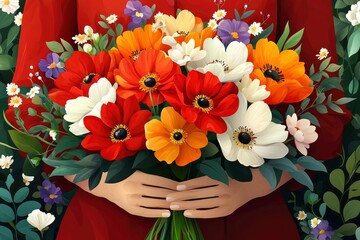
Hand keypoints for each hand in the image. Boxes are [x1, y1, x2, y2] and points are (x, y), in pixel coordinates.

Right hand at [66, 171, 177, 217]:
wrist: (102, 184)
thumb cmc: (122, 174)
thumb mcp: (135, 170)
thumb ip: (150, 175)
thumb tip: (170, 182)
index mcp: (138, 176)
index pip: (160, 181)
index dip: (173, 184)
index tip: (184, 186)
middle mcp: (135, 188)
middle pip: (160, 193)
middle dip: (174, 195)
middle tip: (186, 196)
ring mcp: (132, 200)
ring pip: (155, 203)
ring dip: (169, 204)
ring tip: (181, 204)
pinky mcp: (130, 208)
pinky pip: (147, 212)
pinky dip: (158, 213)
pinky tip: (168, 213)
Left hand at [166, 169, 292, 218]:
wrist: (252, 186)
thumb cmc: (232, 176)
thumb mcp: (221, 171)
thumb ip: (207, 174)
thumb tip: (186, 181)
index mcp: (221, 177)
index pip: (200, 182)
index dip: (187, 185)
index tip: (175, 187)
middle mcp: (223, 189)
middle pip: (198, 194)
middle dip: (181, 196)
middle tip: (168, 198)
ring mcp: (225, 201)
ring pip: (201, 204)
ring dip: (185, 205)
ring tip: (173, 206)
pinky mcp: (226, 210)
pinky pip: (209, 213)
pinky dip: (197, 213)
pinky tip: (187, 213)